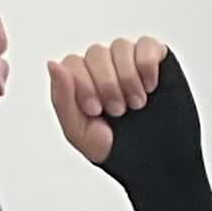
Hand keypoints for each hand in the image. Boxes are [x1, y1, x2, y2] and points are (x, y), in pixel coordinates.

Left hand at [47, 36, 211, 210]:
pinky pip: (147, 45)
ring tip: (137, 104)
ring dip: (127, 78)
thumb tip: (52, 64)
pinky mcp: (158, 61)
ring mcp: (132, 62)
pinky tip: (150, 87)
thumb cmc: (118, 152)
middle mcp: (107, 69)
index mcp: (85, 84)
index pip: (73, 64)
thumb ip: (62, 98)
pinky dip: (147, 64)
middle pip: (96, 53)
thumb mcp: (79, 132)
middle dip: (106, 85)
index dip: (83, 85)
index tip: (95, 110)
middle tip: (118, 111)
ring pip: (120, 46)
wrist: (158, 165)